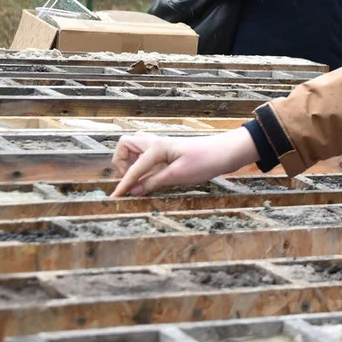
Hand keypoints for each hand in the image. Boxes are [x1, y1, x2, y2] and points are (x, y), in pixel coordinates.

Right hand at [110, 129, 258, 197]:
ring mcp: (162, 145)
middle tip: (131, 179)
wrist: (227, 152)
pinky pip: (146, 153)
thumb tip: (132, 191)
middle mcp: (156, 143)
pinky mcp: (168, 151)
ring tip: (140, 178)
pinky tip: (150, 175)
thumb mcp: (178, 175)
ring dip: (130, 160)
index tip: (114, 198)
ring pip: (134, 146)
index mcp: (157, 147)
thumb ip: (153, 182)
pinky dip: (141, 162)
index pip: (133, 169)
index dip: (123, 185)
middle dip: (121, 162)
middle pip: (125, 144)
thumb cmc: (206, 161)